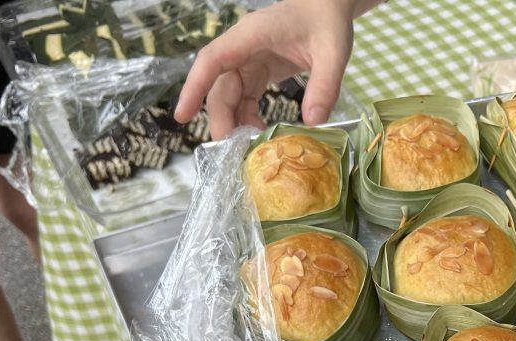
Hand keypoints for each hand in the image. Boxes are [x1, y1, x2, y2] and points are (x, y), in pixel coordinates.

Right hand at [174, 0, 356, 138]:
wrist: (328, 6)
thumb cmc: (327, 21)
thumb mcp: (333, 53)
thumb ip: (325, 86)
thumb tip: (314, 123)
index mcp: (252, 35)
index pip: (213, 60)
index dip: (194, 87)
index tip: (182, 115)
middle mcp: (242, 48)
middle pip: (219, 86)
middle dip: (221, 119)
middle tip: (232, 152)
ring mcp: (248, 59)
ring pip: (229, 94)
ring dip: (234, 122)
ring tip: (247, 151)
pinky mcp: (258, 70)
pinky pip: (244, 97)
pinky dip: (248, 117)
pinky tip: (260, 135)